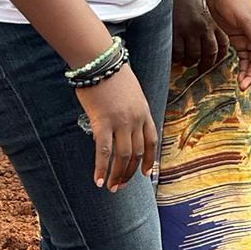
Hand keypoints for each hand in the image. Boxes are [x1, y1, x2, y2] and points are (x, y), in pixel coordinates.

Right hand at [75, 64, 156, 190]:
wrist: (101, 62)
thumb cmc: (112, 75)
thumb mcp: (131, 93)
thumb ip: (131, 111)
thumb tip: (123, 127)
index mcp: (144, 112)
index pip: (152, 142)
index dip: (149, 160)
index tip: (146, 174)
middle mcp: (136, 120)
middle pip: (137, 153)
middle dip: (130, 172)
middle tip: (121, 185)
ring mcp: (121, 122)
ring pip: (123, 156)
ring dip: (118, 175)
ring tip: (111, 187)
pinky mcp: (102, 123)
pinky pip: (104, 151)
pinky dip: (101, 168)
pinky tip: (98, 181)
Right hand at [171, 0, 227, 73]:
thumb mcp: (206, 10)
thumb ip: (210, 25)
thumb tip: (210, 41)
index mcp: (214, 23)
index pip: (222, 46)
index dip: (218, 57)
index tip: (213, 62)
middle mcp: (204, 27)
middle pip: (209, 53)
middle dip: (205, 65)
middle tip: (200, 70)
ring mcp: (189, 30)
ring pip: (193, 55)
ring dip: (189, 62)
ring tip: (186, 62)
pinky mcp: (175, 30)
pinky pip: (177, 52)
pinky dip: (176, 57)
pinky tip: (175, 57)